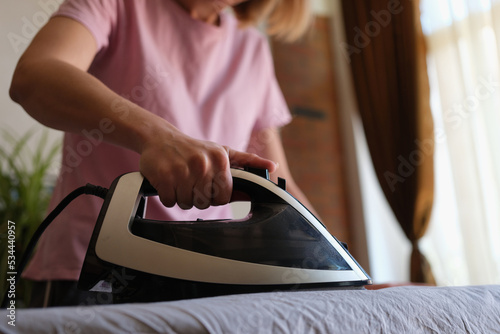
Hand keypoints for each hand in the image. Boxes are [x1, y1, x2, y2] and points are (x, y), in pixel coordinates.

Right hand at [139, 130, 276, 209]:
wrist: (160, 138)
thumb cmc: (194, 149)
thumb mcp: (223, 152)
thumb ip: (249, 161)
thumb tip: (274, 166)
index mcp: (220, 159)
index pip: (224, 197)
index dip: (215, 195)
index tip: (208, 184)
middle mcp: (202, 164)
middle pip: (205, 203)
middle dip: (198, 197)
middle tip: (192, 181)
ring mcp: (181, 171)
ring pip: (187, 204)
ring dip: (182, 197)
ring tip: (180, 180)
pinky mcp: (163, 177)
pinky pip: (169, 202)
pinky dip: (167, 196)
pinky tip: (168, 182)